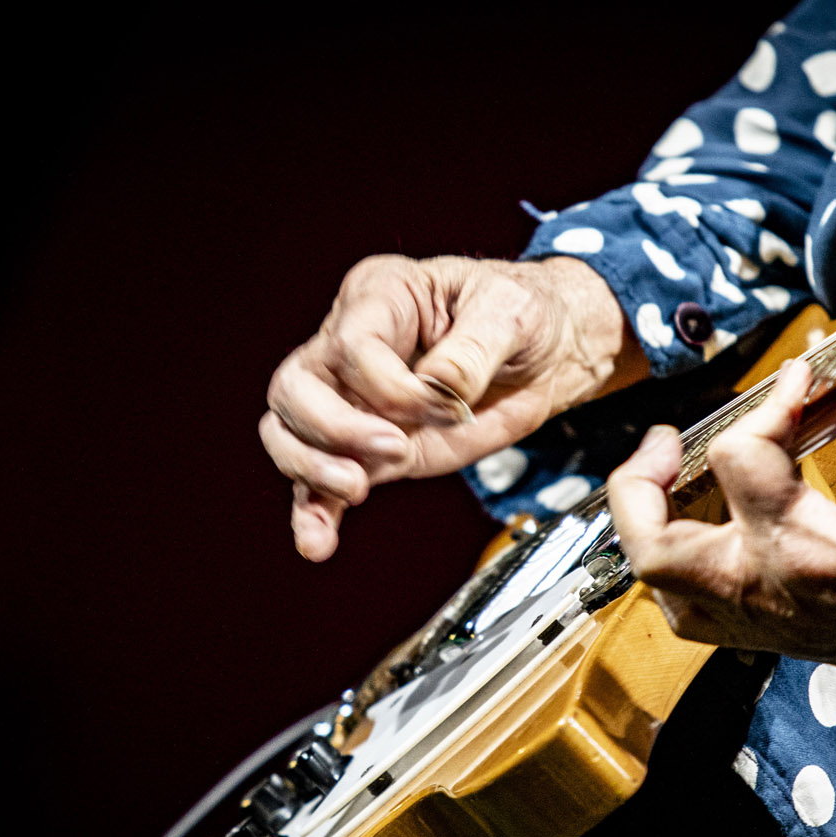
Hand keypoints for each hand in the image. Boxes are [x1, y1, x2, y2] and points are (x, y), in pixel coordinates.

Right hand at [261, 254, 640, 559]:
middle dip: (337, 427)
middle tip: (395, 447)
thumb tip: (439, 384)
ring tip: (354, 489)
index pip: (352, 346)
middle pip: (296, 388)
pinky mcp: (369, 450)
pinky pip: (321, 483)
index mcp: (380, 295)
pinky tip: (317, 541)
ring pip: (290, 433)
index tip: (450, 405)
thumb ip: (474, 349)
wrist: (546, 354)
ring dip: (312, 470)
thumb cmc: (522, 315)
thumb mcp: (512, 313)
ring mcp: (354, 401)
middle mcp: (350, 346)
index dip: (395, 387)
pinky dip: (314, 513)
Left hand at [607, 341, 835, 693]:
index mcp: (817, 551)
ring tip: (667, 480)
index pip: (742, 457)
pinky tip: (697, 532)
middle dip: (642, 484)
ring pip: (662, 586)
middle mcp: (775, 592)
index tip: (799, 377)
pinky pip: (691, 616)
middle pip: (656, 545)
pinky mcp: (773, 638)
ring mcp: (767, 623)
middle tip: (666, 439)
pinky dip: (676, 574)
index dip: (766, 403)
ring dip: (649, 531)